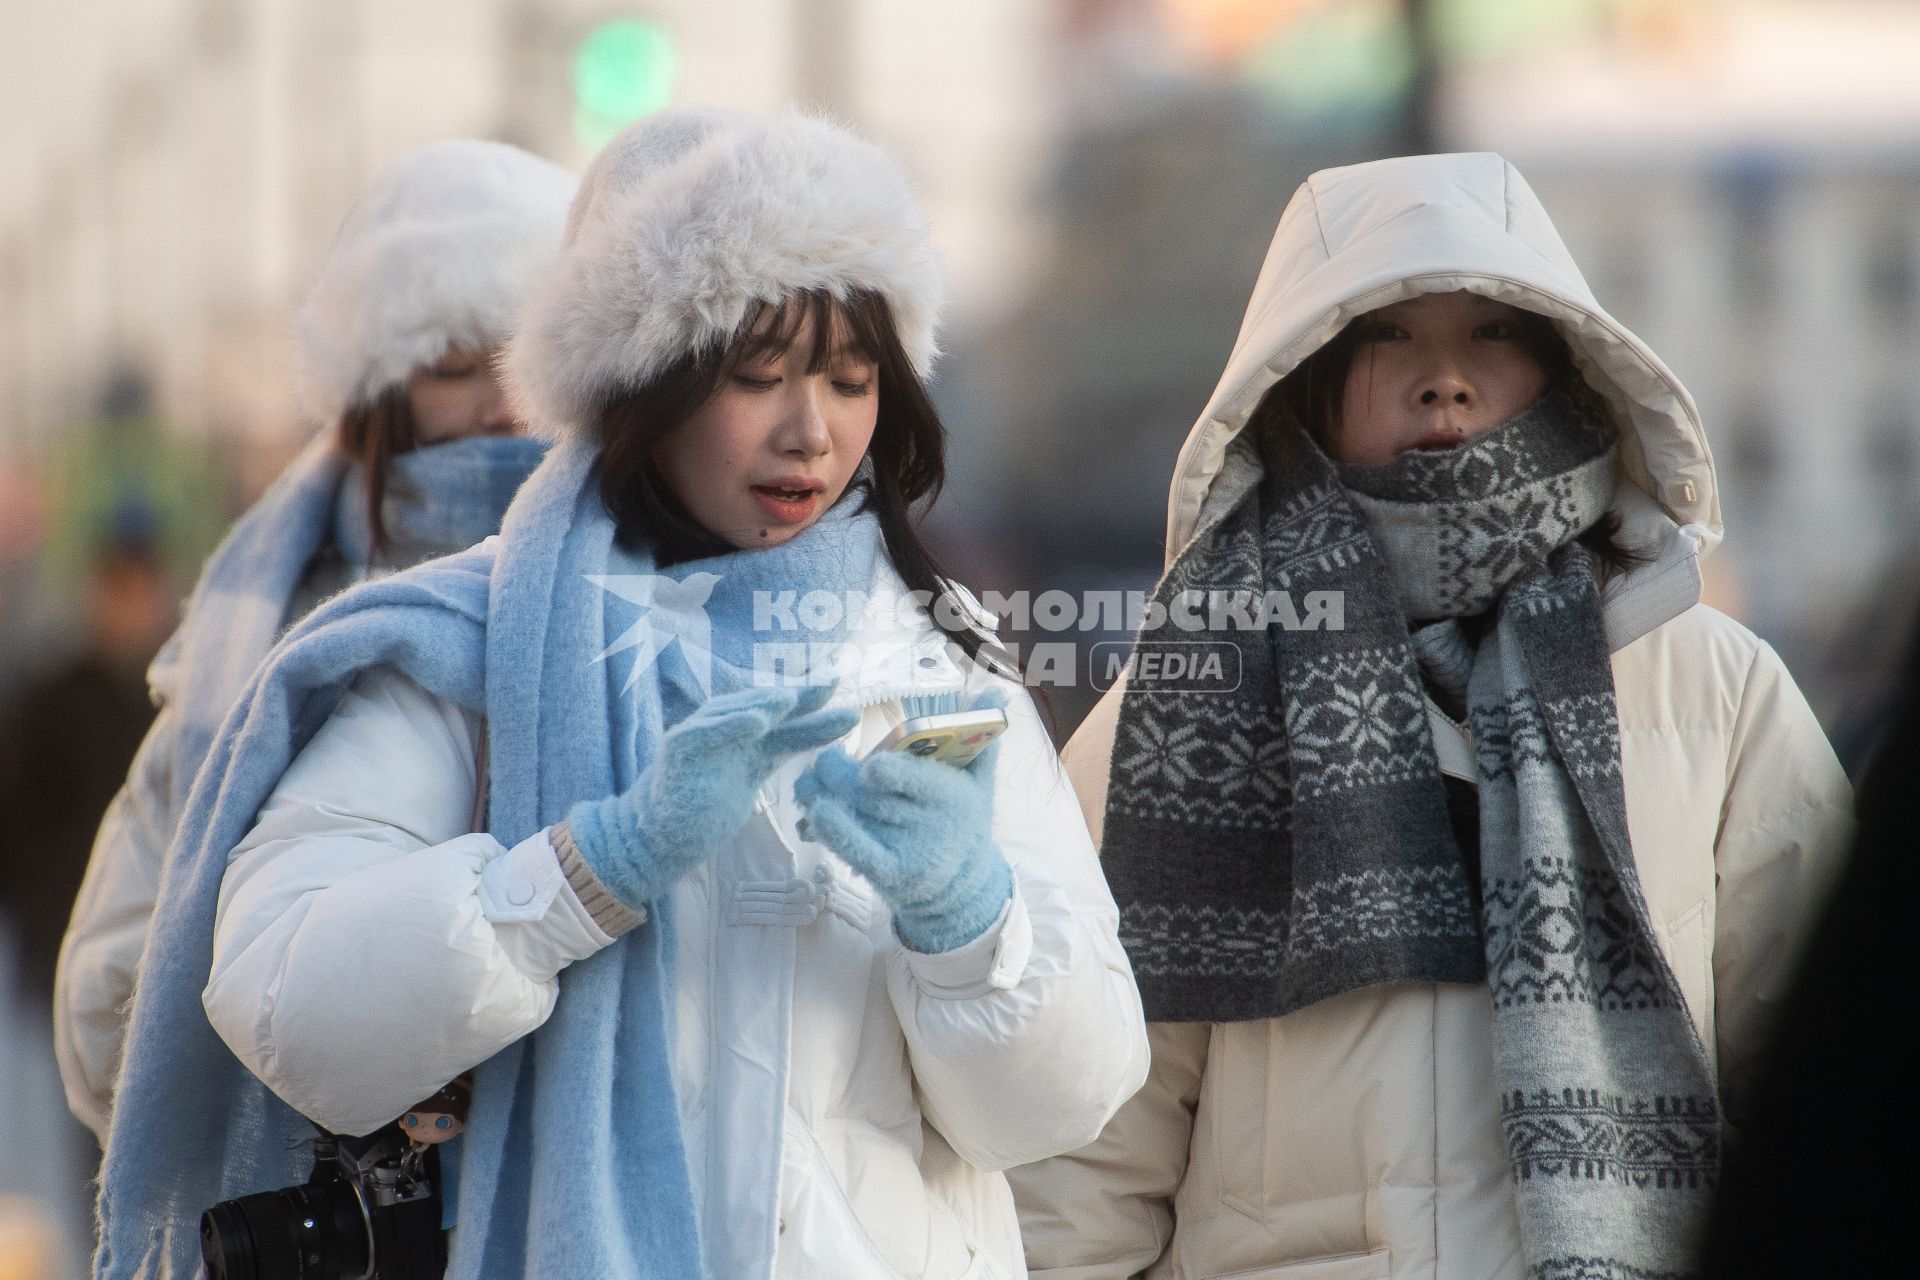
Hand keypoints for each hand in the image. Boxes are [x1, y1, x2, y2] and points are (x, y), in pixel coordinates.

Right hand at [563, 682, 857, 908]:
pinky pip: (705, 733)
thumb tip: (822, 728)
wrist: (661, 837)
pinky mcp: (678, 751)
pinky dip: (730, 725)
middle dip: (798, 696)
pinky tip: (758, 721)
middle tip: (832, 684)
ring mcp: (699, 735)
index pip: (782, 715)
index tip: (845, 695)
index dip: (811, 703)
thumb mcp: (754, 773)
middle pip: (764, 706)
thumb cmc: (705, 806)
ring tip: (793, 697)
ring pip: (734, 712)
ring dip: (764, 703)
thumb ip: (782, 749)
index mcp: (743, 733)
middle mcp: (722, 728)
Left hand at [794, 692, 1012, 953]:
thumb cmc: (962, 820)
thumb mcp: (979, 781)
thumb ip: (980, 735)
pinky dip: (831, 831)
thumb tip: (990, 688)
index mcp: (955, 797)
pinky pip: (854, 851)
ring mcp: (908, 853)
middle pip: (875, 796)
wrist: (959, 886)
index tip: (871, 763)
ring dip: (823, 795)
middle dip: (840, 775)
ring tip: (809, 780)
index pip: (920, 781)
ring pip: (856, 817)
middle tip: (825, 758)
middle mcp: (931, 828)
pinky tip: (813, 812)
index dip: (893, 772)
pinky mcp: (887, 875)